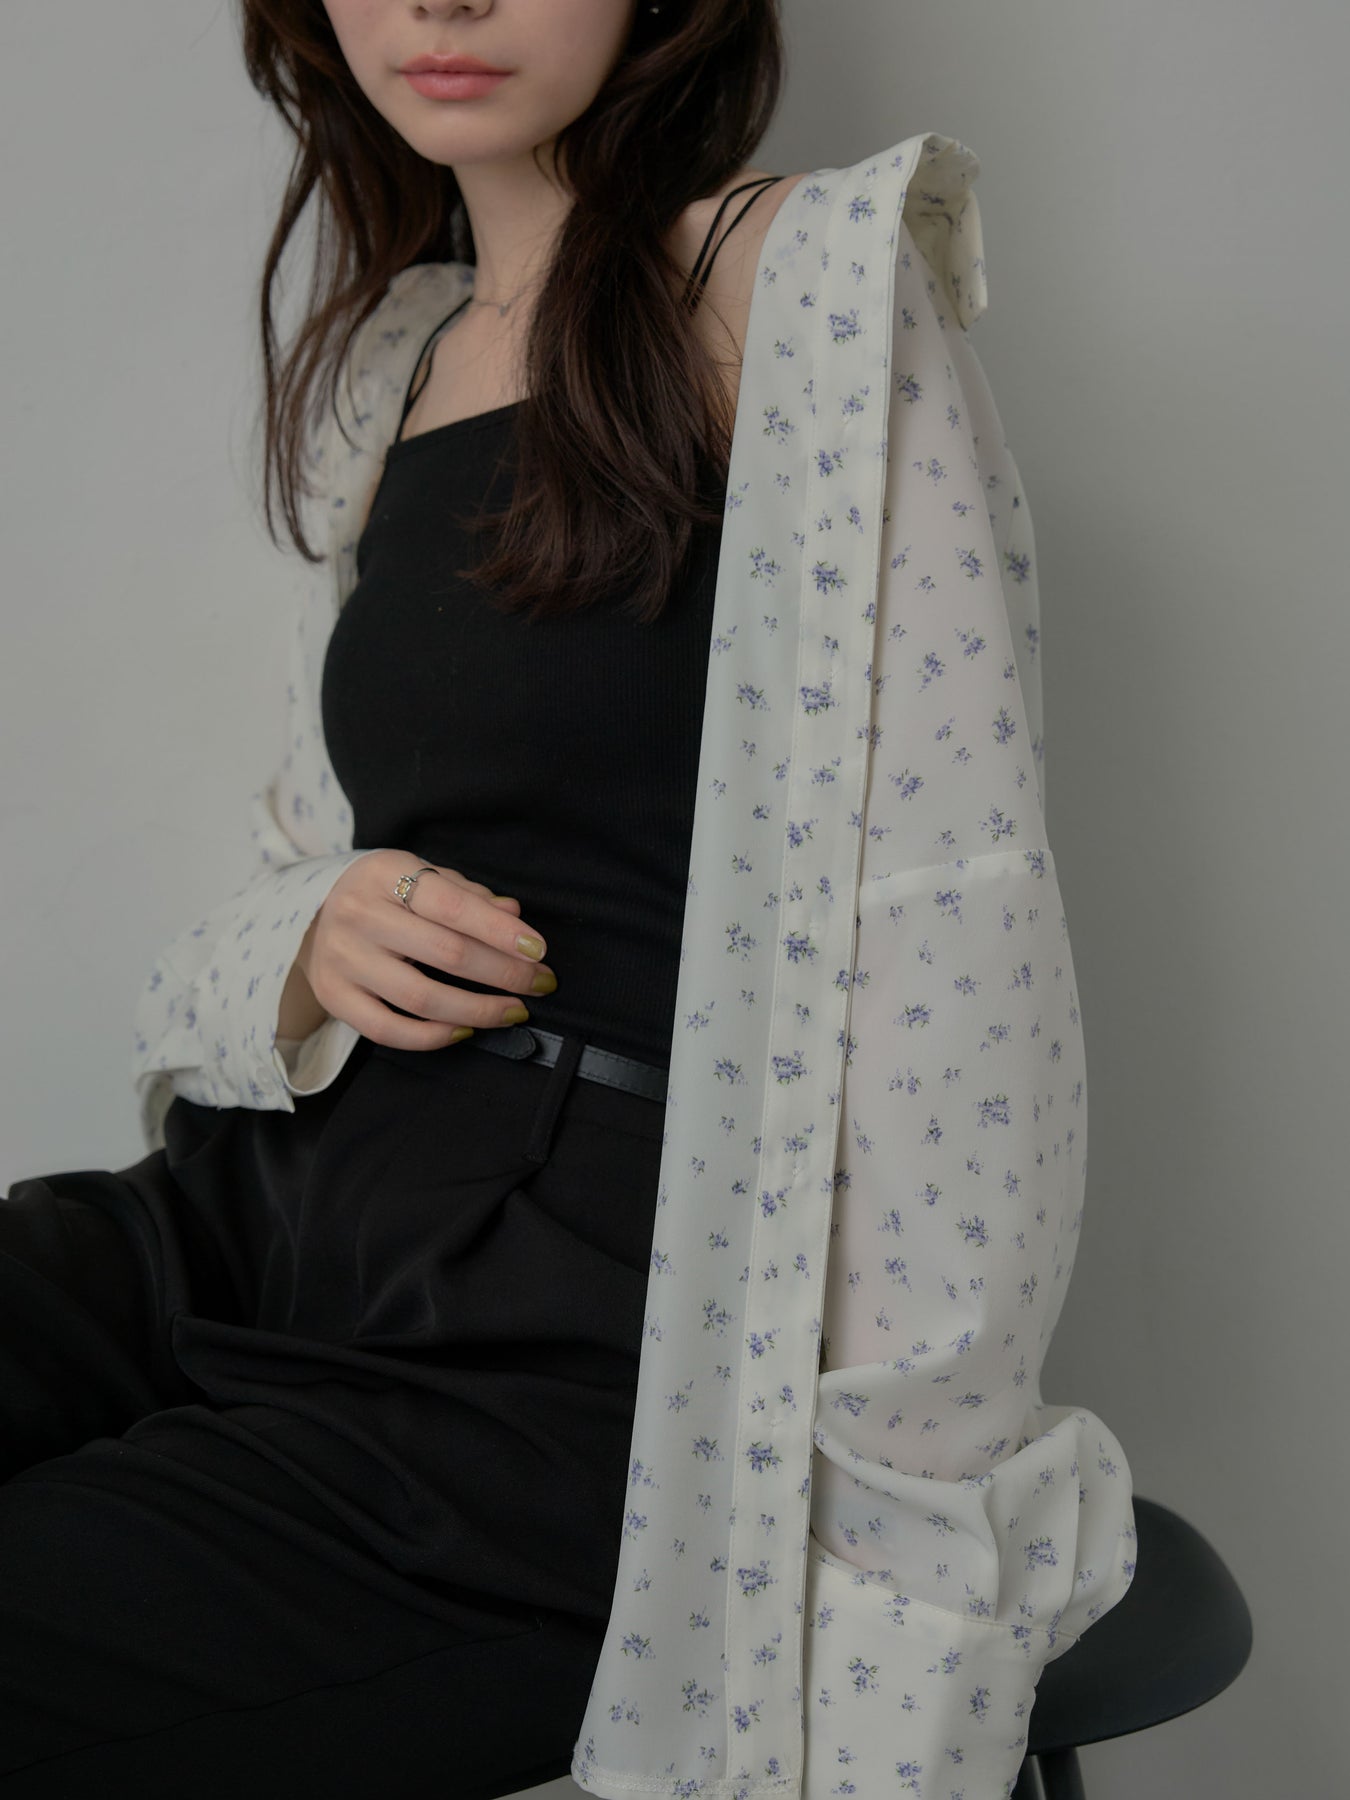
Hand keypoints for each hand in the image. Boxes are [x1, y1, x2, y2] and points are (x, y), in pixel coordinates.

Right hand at [282, 851, 554, 1049]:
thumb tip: (512, 915)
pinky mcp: (334, 997)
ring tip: (513, 1011)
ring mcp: (342, 959)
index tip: (539, 951)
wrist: (311, 916)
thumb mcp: (421, 877)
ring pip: (421, 997)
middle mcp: (359, 914)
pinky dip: (433, 1037)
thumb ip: (467, 895)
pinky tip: (466, 1030)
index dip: (500, 931)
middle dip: (504, 973)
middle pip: (445, 953)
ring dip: (478, 1010)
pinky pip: (388, 1029)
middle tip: (541, 984)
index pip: (452, 905)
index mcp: (385, 873)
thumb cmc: (384, 895)